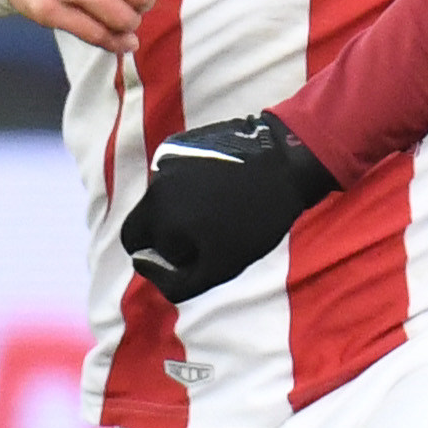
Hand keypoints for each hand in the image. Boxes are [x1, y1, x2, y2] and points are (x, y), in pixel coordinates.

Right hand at [118, 110, 339, 304]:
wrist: (287, 164)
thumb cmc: (257, 221)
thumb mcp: (222, 267)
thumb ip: (177, 282)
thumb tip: (141, 266)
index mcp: (157, 214)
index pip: (141, 248)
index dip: (172, 257)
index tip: (206, 250)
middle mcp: (153, 185)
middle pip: (140, 222)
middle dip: (164, 235)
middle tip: (204, 235)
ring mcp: (166, 162)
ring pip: (158, 200)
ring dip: (179, 210)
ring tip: (220, 208)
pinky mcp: (178, 144)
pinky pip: (172, 176)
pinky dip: (189, 187)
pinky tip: (221, 187)